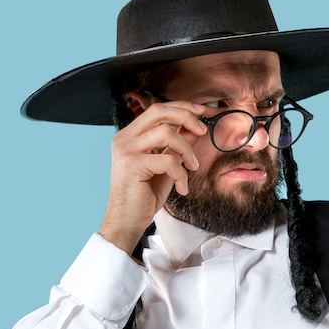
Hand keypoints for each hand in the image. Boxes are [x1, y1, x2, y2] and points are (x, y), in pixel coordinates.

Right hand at [99, 99, 207, 253]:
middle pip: (160, 112)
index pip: (157, 109)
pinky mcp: (133, 166)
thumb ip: (176, 146)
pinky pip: (168, 160)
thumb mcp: (165, 166)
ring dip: (187, 149)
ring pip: (167, 133)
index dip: (182, 107)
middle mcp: (124, 139)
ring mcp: (126, 151)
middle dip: (187, 117)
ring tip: (192, 167)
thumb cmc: (143, 196)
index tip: (202, 112)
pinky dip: (181, 173)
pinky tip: (181, 187)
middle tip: (203, 131)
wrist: (126, 222)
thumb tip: (195, 127)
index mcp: (129, 135)